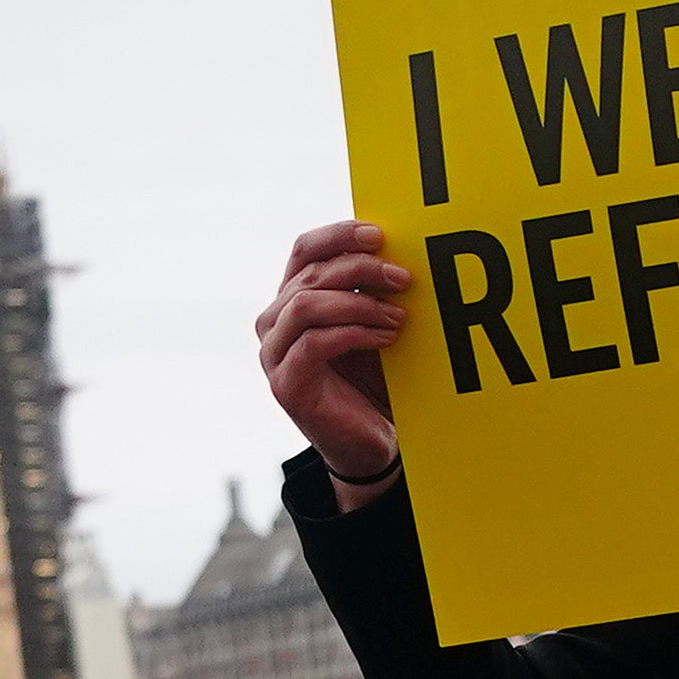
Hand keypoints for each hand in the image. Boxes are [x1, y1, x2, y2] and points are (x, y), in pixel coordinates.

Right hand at [258, 219, 410, 500]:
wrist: (370, 444)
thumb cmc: (373, 381)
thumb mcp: (371, 324)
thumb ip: (368, 290)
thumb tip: (395, 249)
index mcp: (291, 299)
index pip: (304, 250)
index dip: (338, 235)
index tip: (380, 234)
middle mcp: (273, 322)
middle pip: (310, 275)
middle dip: (361, 269)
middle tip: (404, 278)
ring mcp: (273, 354)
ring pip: (307, 305)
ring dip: (358, 304)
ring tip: (398, 314)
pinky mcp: (286, 384)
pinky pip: (314, 343)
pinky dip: (355, 334)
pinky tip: (387, 338)